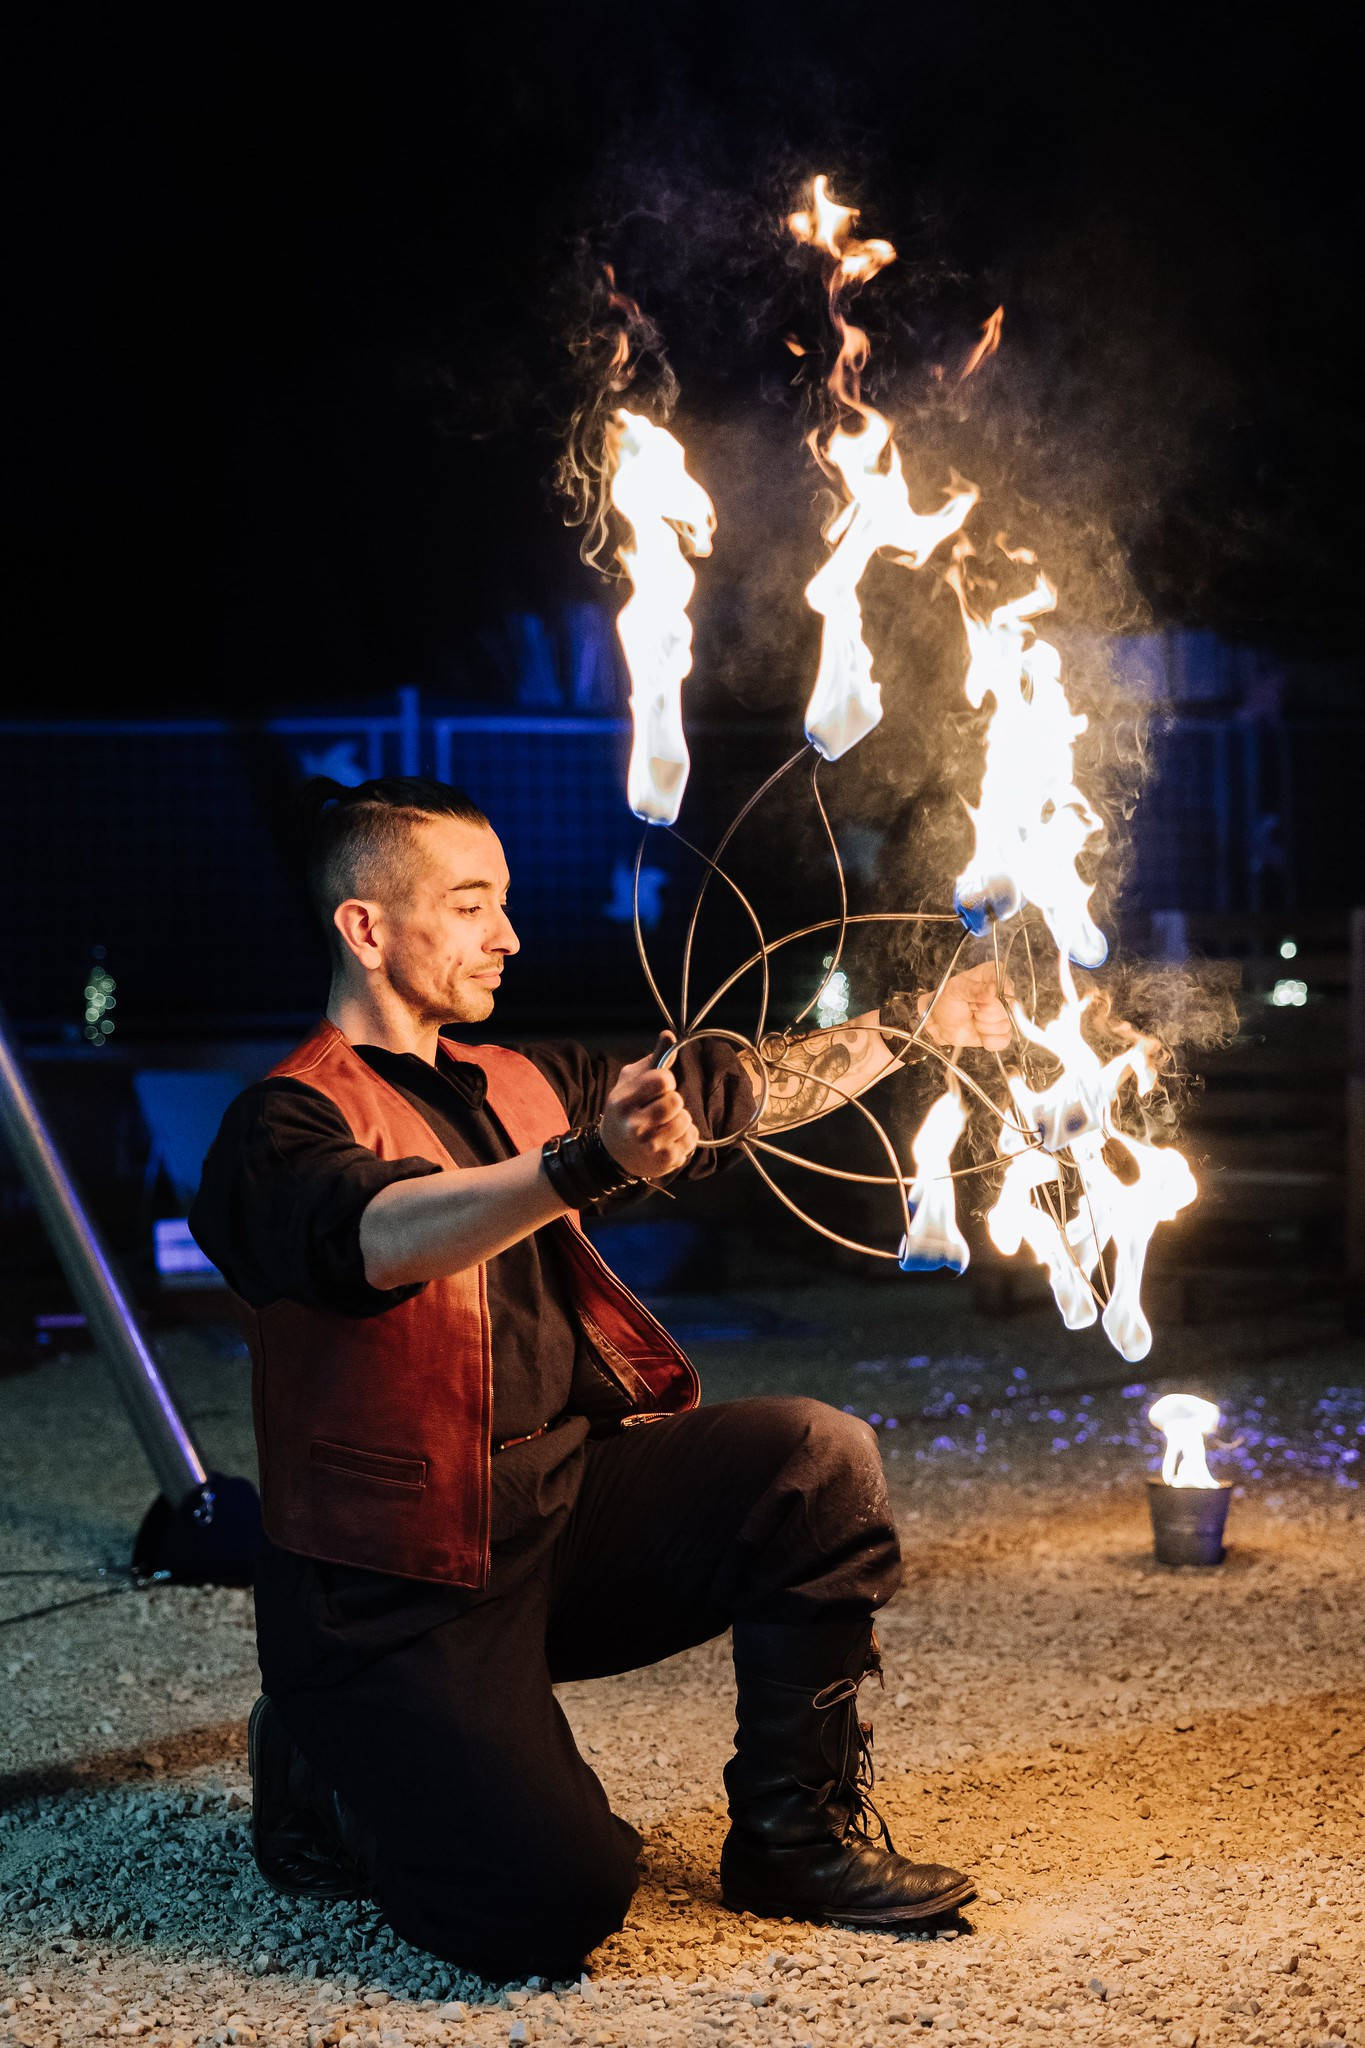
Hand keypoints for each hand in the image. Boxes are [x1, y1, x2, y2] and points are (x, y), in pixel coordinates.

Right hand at [599, 1033, 699, 1180]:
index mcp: (623, 1101)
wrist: (614, 1154)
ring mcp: (650, 1145)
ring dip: (680, 1119)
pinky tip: (670, 1138)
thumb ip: (654, 1059)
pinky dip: (686, 1136)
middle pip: (676, 1101)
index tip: (660, 1087)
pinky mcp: (666, 1160)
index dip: (666, 1081)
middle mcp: (634, 1125)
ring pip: (685, 1120)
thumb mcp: (630, 1082)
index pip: (662, 1080)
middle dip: (674, 1101)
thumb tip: (669, 1035)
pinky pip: (691, 1138)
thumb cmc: (626, 1111)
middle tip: (663, 1108)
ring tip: (666, 1123)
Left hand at [915, 962, 1013, 1050]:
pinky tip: (979, 1033)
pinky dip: (989, 1039)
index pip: (1006, 981)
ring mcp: (1002, 1013)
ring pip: (1006, 1024)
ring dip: (984, 1026)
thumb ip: (974, 989)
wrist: (939, 1024)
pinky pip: (1004, 1039)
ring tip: (973, 1019)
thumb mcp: (955, 990)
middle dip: (985, 1012)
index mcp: (990, 976)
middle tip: (971, 1009)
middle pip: (1007, 1006)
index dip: (999, 993)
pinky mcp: (1001, 1031)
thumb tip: (993, 990)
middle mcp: (1000, 994)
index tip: (985, 999)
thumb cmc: (946, 1002)